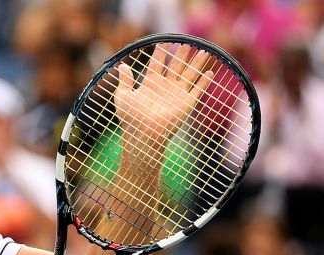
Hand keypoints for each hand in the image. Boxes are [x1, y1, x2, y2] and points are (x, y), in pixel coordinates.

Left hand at [115, 43, 212, 157]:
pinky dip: (204, 82)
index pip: (156, 63)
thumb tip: (122, 66)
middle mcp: (165, 87)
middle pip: (175, 65)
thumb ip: (124, 81)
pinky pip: (198, 90)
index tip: (164, 41)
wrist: (144, 134)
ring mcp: (177, 94)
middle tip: (186, 41)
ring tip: (202, 50)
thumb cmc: (131, 118)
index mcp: (150, 84)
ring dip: (196, 62)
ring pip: (189, 74)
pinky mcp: (187, 103)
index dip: (161, 52)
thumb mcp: (123, 96)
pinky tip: (210, 72)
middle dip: (181, 53)